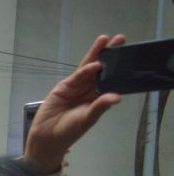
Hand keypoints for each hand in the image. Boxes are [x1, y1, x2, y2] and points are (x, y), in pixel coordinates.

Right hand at [24, 34, 124, 173]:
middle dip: (109, 55)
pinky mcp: (64, 86)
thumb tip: (117, 97)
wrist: (47, 137)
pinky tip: (94, 63)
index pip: (111, 80)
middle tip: (120, 39)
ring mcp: (76, 87)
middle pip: (101, 69)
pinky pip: (77, 76)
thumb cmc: (69, 131)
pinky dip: (85, 69)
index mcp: (98, 98)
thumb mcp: (87, 119)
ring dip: (96, 54)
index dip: (119, 68)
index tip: (129, 55)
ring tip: (105, 39)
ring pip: (88, 68)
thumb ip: (100, 106)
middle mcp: (89, 90)